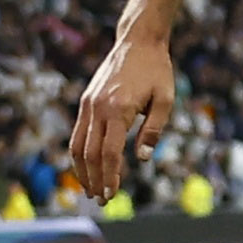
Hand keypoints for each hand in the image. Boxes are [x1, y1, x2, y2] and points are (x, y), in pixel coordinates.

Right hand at [69, 31, 175, 199]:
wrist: (138, 41)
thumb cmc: (157, 71)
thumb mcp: (165, 99)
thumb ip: (153, 129)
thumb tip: (142, 159)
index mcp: (118, 109)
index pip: (110, 152)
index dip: (110, 176)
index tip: (111, 195)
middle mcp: (98, 108)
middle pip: (90, 154)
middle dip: (94, 180)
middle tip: (101, 201)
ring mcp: (89, 104)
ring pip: (78, 145)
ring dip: (82, 170)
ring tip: (90, 190)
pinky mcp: (86, 101)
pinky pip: (78, 133)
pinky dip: (79, 154)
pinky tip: (87, 167)